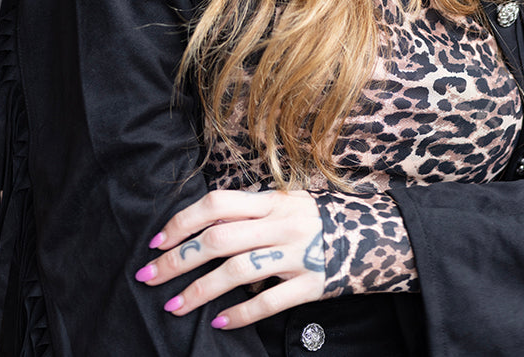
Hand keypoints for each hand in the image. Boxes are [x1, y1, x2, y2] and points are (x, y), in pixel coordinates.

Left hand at [134, 189, 324, 329]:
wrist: (374, 236)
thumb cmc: (316, 221)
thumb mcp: (286, 204)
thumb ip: (250, 212)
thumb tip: (202, 225)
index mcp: (272, 201)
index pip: (217, 204)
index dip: (183, 222)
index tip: (157, 242)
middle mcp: (281, 224)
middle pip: (219, 238)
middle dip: (178, 259)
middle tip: (149, 276)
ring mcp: (296, 254)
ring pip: (238, 271)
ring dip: (200, 291)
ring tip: (174, 306)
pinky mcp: (310, 284)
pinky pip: (269, 302)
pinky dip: (240, 314)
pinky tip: (218, 323)